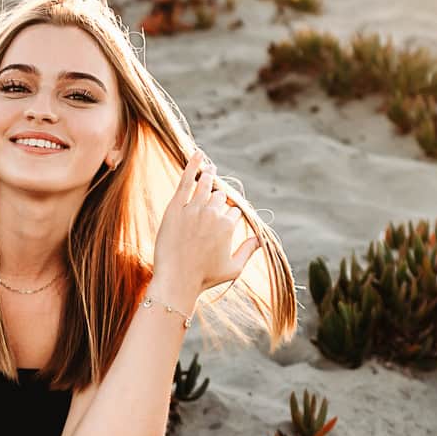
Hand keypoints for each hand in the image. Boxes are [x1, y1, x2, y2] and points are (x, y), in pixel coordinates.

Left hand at [151, 148, 261, 299]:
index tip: (222, 225)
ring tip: (210, 172)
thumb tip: (260, 238)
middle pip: (220, 198)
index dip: (228, 218)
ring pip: (206, 185)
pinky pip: (186, 181)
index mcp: (229, 226)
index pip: (233, 212)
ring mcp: (194, 209)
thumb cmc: (205, 278)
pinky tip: (198, 154)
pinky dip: (193, 165)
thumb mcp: (234, 268)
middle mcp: (213, 214)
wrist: (176, 281)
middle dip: (219, 201)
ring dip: (210, 177)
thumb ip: (249, 250)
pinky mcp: (176, 207)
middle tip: (211, 208)